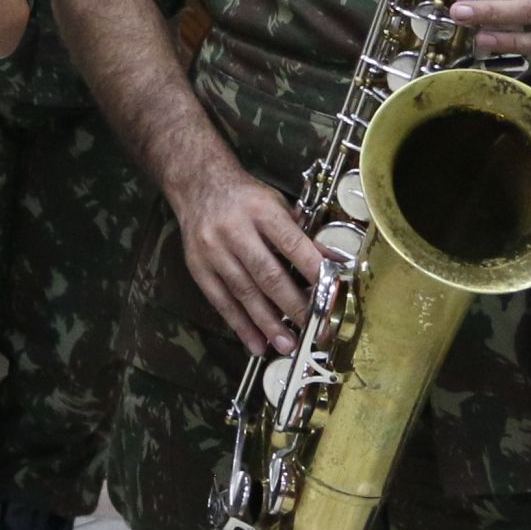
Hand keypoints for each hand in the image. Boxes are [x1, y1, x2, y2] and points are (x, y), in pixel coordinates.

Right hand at [173, 159, 323, 353]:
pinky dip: (239, 324)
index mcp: (260, 211)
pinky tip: (255, 343)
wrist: (197, 185)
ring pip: (243, 292)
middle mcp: (234, 230)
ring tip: (287, 344)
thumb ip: (302, 235)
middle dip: (293, 305)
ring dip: (267, 322)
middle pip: (267, 274)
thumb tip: (333, 263)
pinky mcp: (197, 265)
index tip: (330, 294)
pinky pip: (220, 300)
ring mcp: (212, 249)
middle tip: (313, 328)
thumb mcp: (277, 205)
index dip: (312, 271)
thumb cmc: (245, 198)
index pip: (291, 244)